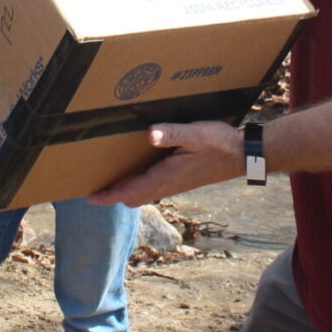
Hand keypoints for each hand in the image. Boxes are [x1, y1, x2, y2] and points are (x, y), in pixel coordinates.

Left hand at [88, 121, 242, 205]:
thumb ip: (173, 134)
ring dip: (124, 192)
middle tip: (92, 190)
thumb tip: (150, 134)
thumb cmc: (220, 144)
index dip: (108, 195)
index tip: (89, 197)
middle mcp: (168, 185)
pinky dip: (138, 187)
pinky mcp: (181, 180)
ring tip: (108, 183)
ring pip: (142, 195)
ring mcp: (175, 185)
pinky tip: (135, 174)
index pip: (130, 191)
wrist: (242, 155)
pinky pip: (153, 189)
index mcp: (166, 176)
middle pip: (132, 197)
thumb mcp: (196, 134)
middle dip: (112, 196)